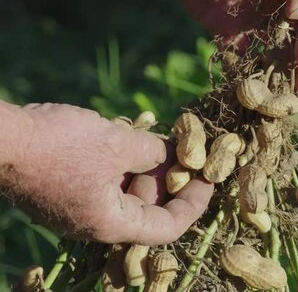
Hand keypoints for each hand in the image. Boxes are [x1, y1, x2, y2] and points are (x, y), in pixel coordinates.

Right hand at [1, 103, 213, 244]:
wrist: (0, 138)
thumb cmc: (58, 145)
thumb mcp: (117, 144)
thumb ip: (152, 152)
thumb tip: (171, 154)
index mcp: (111, 223)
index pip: (167, 228)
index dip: (194, 203)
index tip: (209, 178)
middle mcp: (96, 223)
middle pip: (148, 208)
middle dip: (170, 179)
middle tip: (185, 149)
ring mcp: (79, 208)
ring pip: (127, 192)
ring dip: (147, 167)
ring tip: (160, 138)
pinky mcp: (67, 190)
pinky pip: (106, 182)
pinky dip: (124, 163)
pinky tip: (131, 137)